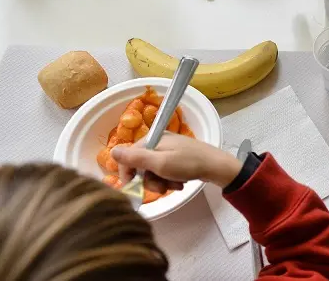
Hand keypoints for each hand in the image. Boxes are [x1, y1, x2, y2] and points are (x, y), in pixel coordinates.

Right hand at [111, 133, 242, 192]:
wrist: (217, 166)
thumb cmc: (188, 164)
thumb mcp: (159, 163)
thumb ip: (135, 159)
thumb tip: (112, 151)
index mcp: (152, 140)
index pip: (128, 156)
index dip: (129, 173)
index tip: (133, 187)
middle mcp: (158, 142)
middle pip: (141, 166)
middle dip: (150, 180)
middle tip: (162, 188)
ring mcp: (169, 150)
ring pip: (154, 171)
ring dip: (162, 182)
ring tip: (175, 185)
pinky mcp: (178, 158)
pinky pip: (166, 172)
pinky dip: (170, 180)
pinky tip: (180, 183)